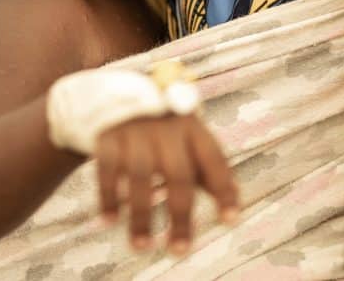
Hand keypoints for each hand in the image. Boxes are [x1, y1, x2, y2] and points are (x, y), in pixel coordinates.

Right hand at [94, 114, 238, 254]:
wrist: (118, 92)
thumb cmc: (164, 127)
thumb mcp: (188, 137)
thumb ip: (207, 166)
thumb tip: (235, 198)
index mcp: (192, 126)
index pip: (214, 160)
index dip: (224, 190)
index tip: (230, 221)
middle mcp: (166, 128)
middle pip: (177, 174)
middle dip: (180, 215)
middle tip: (179, 250)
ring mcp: (135, 130)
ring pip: (140, 176)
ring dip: (140, 215)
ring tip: (142, 247)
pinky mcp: (108, 136)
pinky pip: (107, 170)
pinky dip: (108, 197)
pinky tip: (110, 220)